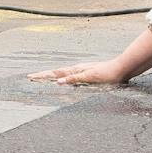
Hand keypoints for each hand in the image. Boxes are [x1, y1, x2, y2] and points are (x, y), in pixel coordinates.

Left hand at [29, 29, 151, 84]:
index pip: (58, 73)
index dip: (46, 75)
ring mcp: (83, 72)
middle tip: (28, 77)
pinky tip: (59, 82)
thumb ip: (86, 81)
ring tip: (38, 78)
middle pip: (56, 72)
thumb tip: (77, 84)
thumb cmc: (110, 73)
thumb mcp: (95, 79)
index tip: (34, 77)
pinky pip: (77, 78)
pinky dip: (68, 79)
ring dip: (50, 75)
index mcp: (77, 71)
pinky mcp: (90, 75)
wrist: (122, 68)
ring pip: (63, 73)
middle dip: (42, 75)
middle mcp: (77, 70)